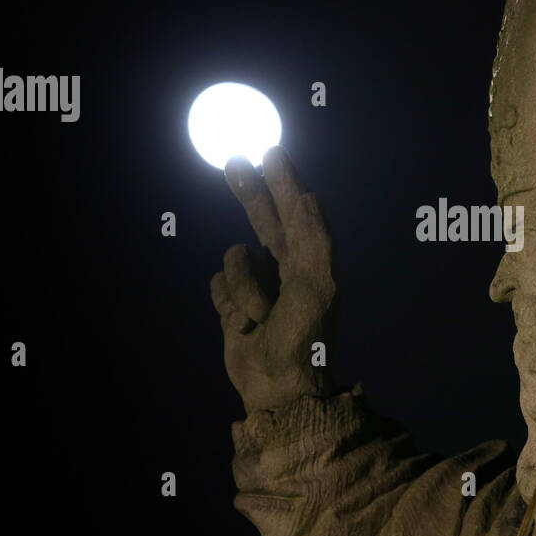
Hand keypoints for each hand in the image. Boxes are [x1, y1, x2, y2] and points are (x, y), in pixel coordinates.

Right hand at [211, 146, 335, 413]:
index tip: (270, 151)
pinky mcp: (230, 305)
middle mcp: (283, 267)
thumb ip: (314, 237)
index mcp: (309, 259)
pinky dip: (228, 304)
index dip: (282, 181)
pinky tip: (243, 326)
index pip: (293, 211)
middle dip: (250, 191)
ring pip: (234, 260)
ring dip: (245, 289)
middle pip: (261, 218)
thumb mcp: (318, 282)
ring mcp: (255, 285)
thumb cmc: (304, 334)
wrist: (277, 384)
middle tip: (233, 161)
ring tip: (260, 316)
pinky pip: (217, 286)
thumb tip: (308, 195)